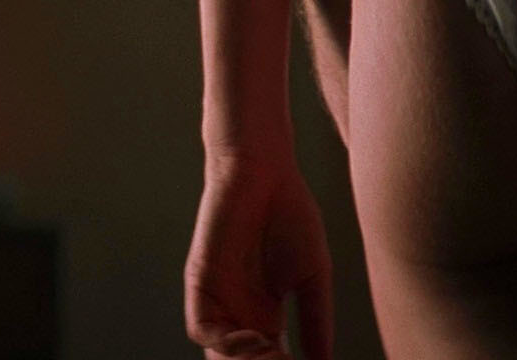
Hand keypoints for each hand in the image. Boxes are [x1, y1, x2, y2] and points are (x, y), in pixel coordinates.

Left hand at [185, 154, 332, 359]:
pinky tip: (257, 339)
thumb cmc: (291, 218)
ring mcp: (216, 302)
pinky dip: (226, 344)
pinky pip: (202, 329)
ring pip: (220, 355)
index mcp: (264, 315)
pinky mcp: (200, 285)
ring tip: (276, 357)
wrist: (266, 174)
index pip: (272, 358)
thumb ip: (316, 319)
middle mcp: (237, 314)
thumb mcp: (313, 277)